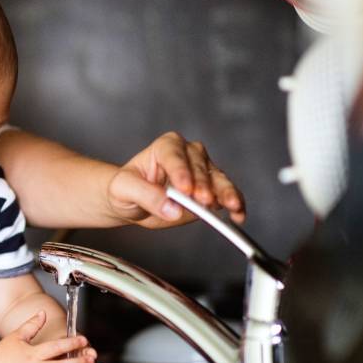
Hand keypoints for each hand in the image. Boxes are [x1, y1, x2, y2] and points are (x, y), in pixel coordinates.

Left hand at [106, 132, 245, 228]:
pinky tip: (238, 215)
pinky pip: (226, 195)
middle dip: (202, 185)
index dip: (181, 171)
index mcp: (166, 147)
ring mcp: (202, 171)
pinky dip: (234, 205)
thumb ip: (146, 196)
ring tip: (231, 206)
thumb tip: (172, 208)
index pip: (174, 156)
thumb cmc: (125, 189)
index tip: (185, 189)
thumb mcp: (124, 190)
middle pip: (200, 167)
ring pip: (218, 180)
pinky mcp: (211, 190)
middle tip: (202, 201)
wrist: (132, 202)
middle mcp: (188, 154)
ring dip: (226, 193)